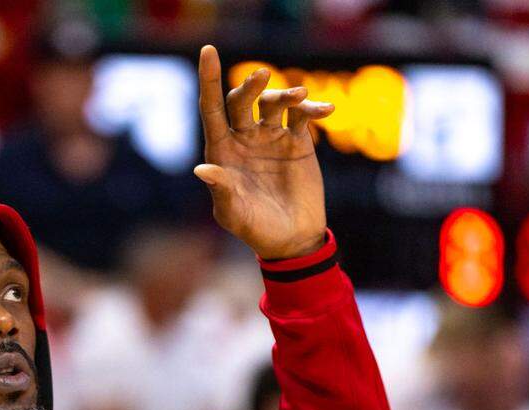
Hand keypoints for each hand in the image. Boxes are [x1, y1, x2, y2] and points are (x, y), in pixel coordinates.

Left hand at [194, 45, 334, 259]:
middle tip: (262, 78)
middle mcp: (244, 139)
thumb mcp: (234, 214)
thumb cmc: (255, 229)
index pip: (211, 109)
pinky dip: (314, 108)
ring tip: (300, 98)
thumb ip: (222, 191)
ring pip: (274, 103)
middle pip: (243, 100)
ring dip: (285, 94)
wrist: (292, 240)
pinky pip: (303, 115)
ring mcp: (271, 138)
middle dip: (251, 86)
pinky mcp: (298, 142)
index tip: (208, 51)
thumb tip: (202, 170)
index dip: (208, 80)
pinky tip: (325, 110)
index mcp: (221, 151)